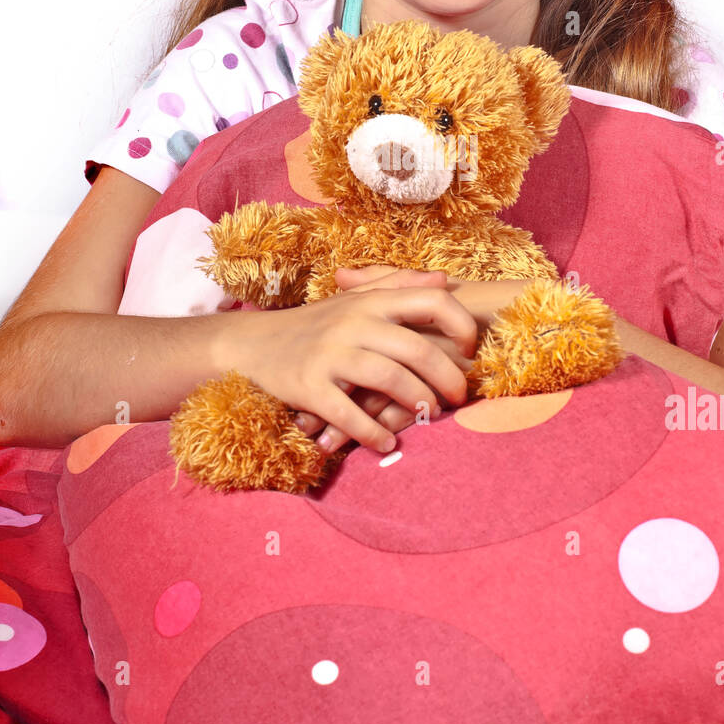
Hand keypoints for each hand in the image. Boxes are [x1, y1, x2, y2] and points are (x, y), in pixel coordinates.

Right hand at [216, 274, 477, 456]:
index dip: (462, 324)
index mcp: (371, 300)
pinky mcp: (310, 387)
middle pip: (418, 349)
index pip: (432, 300)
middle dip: (448, 378)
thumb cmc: (315, 323)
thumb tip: (444, 280)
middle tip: (458, 398)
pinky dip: (374, 433)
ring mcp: (331, 355)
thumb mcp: (354, 297)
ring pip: (391, 379)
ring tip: (429, 416)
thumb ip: (399, 285)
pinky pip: (350, 414)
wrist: (252, 345)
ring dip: (418, 404)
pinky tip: (388, 443)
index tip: (470, 349)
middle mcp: (354, 323)